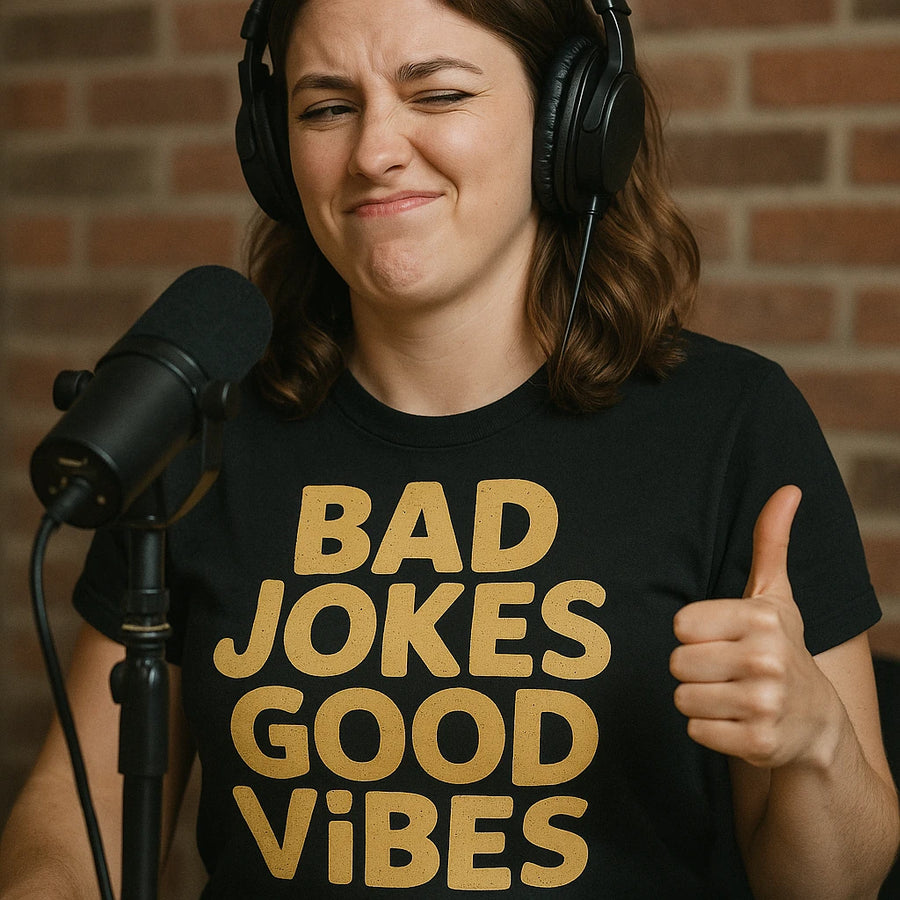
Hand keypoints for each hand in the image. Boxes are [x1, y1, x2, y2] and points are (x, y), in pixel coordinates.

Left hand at [669, 485, 840, 768]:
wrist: (816, 721)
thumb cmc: (781, 648)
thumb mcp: (776, 596)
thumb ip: (771, 542)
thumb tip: (788, 489)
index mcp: (762, 619)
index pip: (680, 626)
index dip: (695, 635)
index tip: (723, 639)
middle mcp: (766, 660)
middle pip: (677, 663)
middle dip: (694, 669)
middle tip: (726, 671)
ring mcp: (764, 705)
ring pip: (683, 699)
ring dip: (700, 701)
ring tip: (731, 695)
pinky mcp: (758, 744)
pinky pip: (695, 732)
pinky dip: (709, 731)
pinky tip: (737, 722)